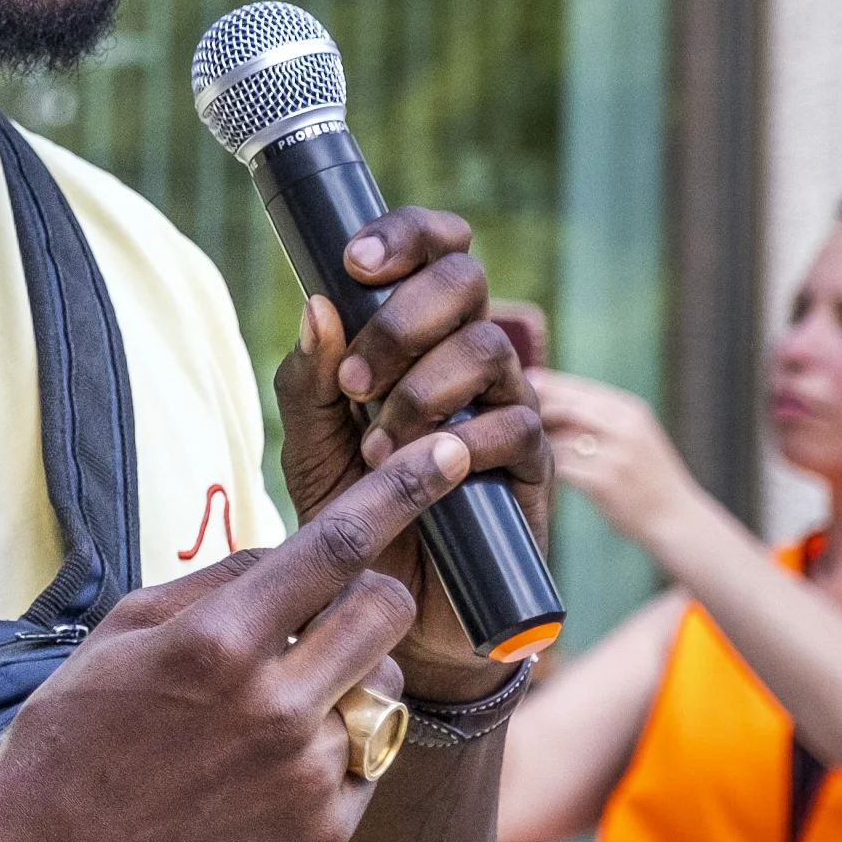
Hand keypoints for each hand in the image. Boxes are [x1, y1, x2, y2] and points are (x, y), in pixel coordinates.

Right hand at [0, 433, 466, 841]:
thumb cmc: (77, 732)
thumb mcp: (124, 629)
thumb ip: (217, 581)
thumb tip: (290, 551)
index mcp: (219, 640)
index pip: (335, 545)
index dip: (402, 491)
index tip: (449, 452)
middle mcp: (274, 704)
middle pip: (384, 612)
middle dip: (367, 596)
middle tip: (321, 615)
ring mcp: (306, 773)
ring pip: (383, 687)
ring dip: (348, 676)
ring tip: (276, 705)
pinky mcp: (324, 830)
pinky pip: (369, 757)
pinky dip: (335, 747)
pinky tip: (267, 765)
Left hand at [270, 210, 549, 692]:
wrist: (389, 606)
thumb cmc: (352, 515)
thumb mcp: (310, 446)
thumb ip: (309, 380)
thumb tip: (318, 305)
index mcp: (418, 334)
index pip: (435, 249)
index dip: (407, 234)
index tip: (355, 260)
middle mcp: (467, 358)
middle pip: (466, 279)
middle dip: (403, 317)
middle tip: (356, 378)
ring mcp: (505, 405)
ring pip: (486, 347)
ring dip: (421, 387)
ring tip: (376, 443)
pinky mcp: (531, 464)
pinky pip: (514, 424)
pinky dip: (457, 441)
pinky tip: (411, 470)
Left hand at [522, 369, 702, 558]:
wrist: (678, 518)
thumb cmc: (649, 477)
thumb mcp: (635, 435)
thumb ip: (601, 417)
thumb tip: (551, 401)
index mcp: (630, 410)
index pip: (579, 389)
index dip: (546, 388)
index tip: (520, 390)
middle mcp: (624, 427)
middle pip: (565, 407)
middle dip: (535, 411)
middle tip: (508, 416)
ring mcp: (614, 455)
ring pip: (558, 437)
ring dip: (535, 441)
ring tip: (514, 445)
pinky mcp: (602, 482)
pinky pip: (560, 466)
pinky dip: (544, 466)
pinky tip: (529, 471)